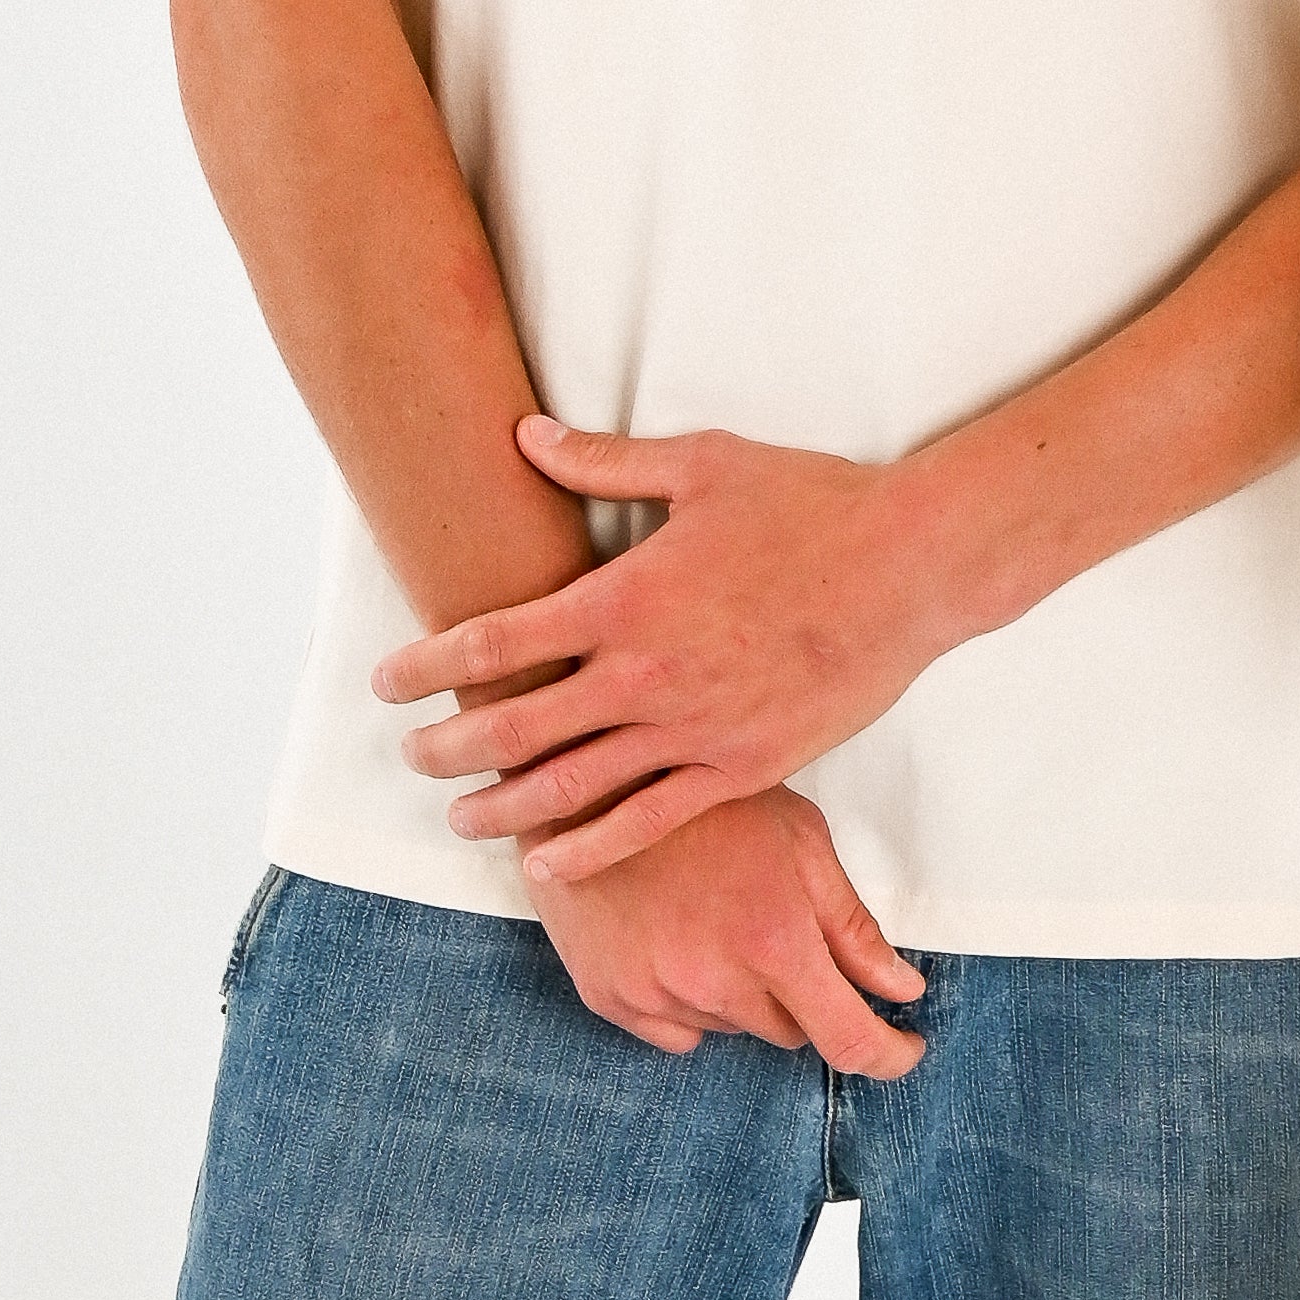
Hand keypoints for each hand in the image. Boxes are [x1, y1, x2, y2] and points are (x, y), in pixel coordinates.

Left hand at [376, 418, 957, 882]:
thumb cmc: (811, 505)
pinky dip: (588, 848)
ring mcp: (693, 729)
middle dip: (447, 748)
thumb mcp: (703, 465)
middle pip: (514, 727)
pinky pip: (648, 822)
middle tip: (410, 757)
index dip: (428, 666)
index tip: (387, 683)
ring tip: (460, 818)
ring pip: (571, 786)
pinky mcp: (742, 766)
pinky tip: (546, 862)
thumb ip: (604, 462)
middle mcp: (646, 673)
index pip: (495, 642)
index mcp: (626, 598)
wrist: (912, 566)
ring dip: (501, 808)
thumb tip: (524, 436)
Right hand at [534, 785, 924, 1073]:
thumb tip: (904, 988)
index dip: (887, 1056)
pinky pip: (677, 1032)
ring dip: (742, 993)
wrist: (593, 785)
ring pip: (733, 1028)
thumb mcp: (801, 842)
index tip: (904, 1050)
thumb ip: (853, 926)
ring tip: (716, 918)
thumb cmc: (709, 802)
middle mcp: (715, 984)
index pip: (848, 1040)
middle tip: (778, 928)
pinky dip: (690, 1002)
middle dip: (801, 994)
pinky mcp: (609, 999)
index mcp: (774, 944)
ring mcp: (656, 996)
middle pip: (790, 1031)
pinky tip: (676, 940)